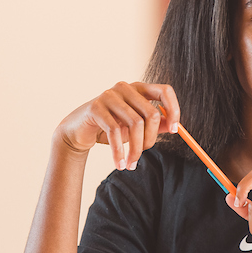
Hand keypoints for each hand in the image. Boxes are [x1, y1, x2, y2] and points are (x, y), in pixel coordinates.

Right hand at [56, 82, 179, 170]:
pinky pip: (114, 131)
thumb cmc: (109, 128)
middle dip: (150, 140)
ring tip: (131, 164)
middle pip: (151, 113)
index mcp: (138, 89)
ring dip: (135, 149)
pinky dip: (119, 151)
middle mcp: (125, 88)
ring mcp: (109, 95)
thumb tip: (173, 126)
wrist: (77, 132)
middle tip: (142, 155)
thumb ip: (154, 124)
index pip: (165, 91)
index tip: (174, 131)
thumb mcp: (134, 128)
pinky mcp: (96, 107)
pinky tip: (120, 164)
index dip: (174, 110)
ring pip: (135, 123)